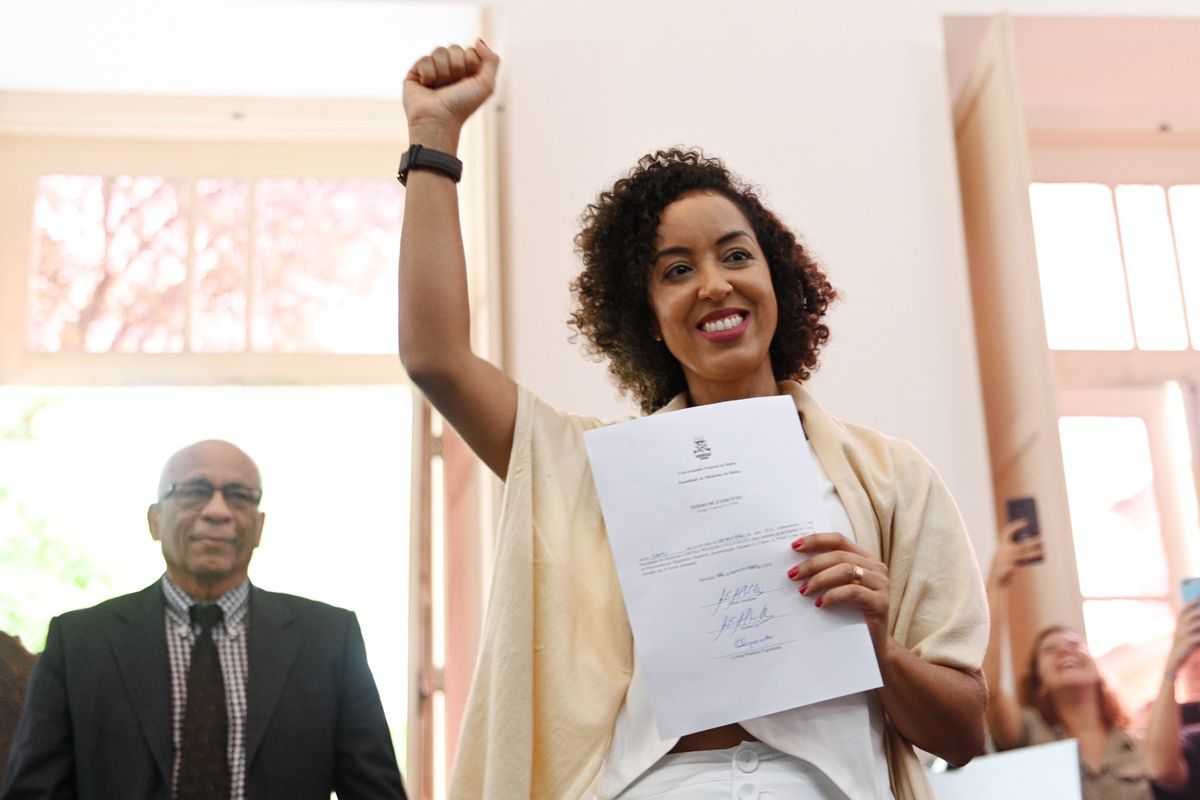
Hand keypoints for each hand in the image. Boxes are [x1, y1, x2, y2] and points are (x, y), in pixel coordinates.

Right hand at [403, 40, 499, 133]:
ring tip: (439, 87)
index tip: (467, 81)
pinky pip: (424, 59)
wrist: (438, 119)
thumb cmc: (462, 106)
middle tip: (453, 85)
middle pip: (454, 48)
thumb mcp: (486, 85)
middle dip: (456, 66)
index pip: (470, 50)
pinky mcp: (416, 72)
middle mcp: (450, 70)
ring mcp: (433, 70)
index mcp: (467, 73)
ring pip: (439, 51)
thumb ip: (492, 60)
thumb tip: (477, 41)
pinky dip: (428, 74)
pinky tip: (427, 86)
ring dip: (442, 71)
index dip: (470, 63)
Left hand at [788, 533, 889, 655]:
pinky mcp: (881, 603)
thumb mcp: (836, 590)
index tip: (794, 547)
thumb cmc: (849, 616)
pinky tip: (820, 604)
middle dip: (812, 563)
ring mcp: (881, 584)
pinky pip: (853, 592)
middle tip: (793, 574)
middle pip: (839, 555)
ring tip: (803, 590)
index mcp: (864, 559)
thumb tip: (794, 565)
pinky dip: (833, 595)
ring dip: (820, 579)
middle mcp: (875, 568)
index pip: (838, 540)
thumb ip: (825, 573)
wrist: (871, 646)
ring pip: (845, 570)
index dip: (816, 540)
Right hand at [987, 519, 1041, 588]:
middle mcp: (1004, 552)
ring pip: (1025, 554)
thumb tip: (1030, 541)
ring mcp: (1008, 560)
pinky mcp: (1011, 568)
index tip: (1025, 521)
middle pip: (1021, 544)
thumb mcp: (1008, 556)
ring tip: (1045, 548)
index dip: (1016, 525)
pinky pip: (1025, 562)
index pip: (1007, 532)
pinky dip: (1033, 558)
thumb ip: (1017, 549)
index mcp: (1001, 547)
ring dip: (1036, 550)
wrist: (996, 582)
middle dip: (1032, 541)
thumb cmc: (1004, 568)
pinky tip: (1041, 556)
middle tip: (1042, 537)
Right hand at [1166, 601, 1199, 677]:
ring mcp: (1182, 636)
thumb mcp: (1183, 637)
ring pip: (1195, 624)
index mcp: (1178, 626)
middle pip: (1192, 615)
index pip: (1184, 611)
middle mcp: (1179, 629)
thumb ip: (1190, 627)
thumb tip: (1196, 620)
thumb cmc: (1181, 650)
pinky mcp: (1186, 644)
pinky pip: (1196, 637)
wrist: (1172, 664)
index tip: (1198, 596)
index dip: (1191, 603)